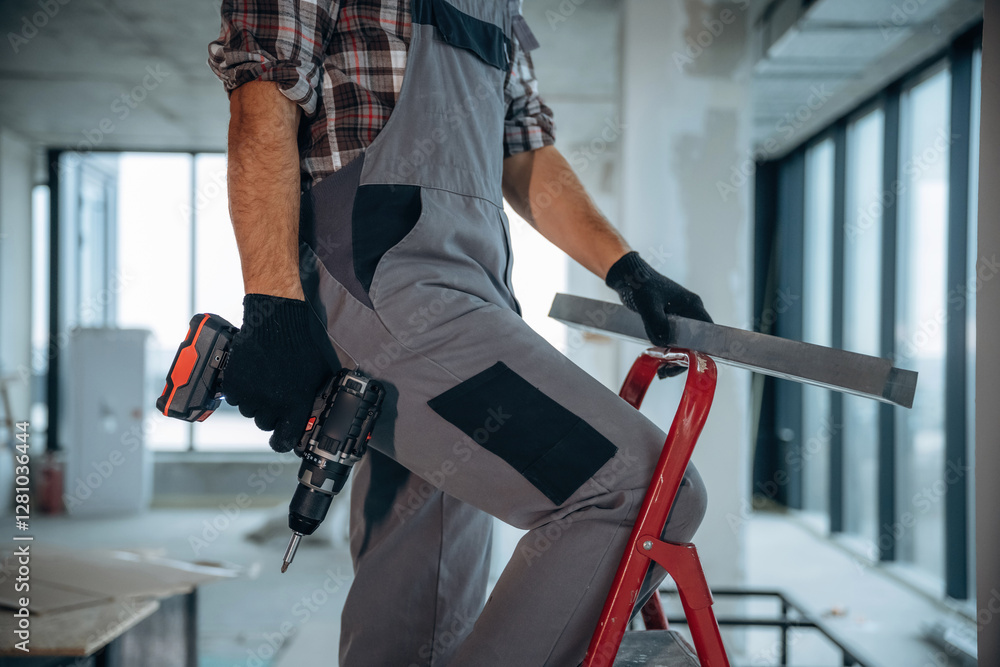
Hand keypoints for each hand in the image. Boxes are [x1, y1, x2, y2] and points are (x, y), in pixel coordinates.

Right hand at [222, 294, 332, 451]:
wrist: (277, 323)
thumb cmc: (302, 345)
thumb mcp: (318, 375)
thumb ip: (314, 397)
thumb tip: (316, 410)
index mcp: (295, 405)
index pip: (283, 440)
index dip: (281, 441)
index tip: (280, 439)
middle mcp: (272, 405)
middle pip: (265, 424)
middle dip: (270, 413)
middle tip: (274, 395)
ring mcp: (251, 396)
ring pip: (249, 411)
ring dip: (255, 401)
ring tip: (263, 381)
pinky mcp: (234, 385)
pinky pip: (236, 398)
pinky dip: (241, 391)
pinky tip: (251, 376)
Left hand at [605, 251, 712, 376]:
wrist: (626, 276)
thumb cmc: (640, 285)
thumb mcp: (648, 305)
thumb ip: (656, 323)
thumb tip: (664, 343)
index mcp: (692, 305)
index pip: (706, 331)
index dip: (702, 349)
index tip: (689, 364)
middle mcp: (689, 311)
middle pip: (694, 341)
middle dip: (683, 358)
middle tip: (667, 371)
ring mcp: (678, 316)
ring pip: (682, 342)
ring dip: (673, 357)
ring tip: (661, 371)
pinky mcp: (667, 320)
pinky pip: (671, 339)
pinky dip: (665, 350)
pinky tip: (657, 360)